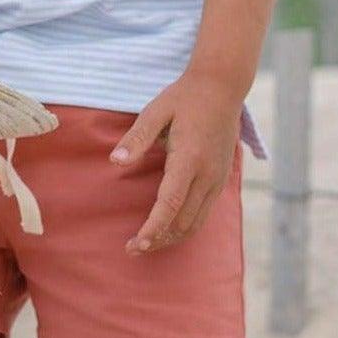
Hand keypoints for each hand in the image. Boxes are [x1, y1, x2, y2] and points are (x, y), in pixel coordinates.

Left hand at [114, 69, 245, 253]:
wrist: (222, 87)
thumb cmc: (184, 98)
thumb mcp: (155, 110)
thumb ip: (136, 138)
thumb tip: (115, 161)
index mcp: (189, 159)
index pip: (171, 203)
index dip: (154, 227)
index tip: (138, 243)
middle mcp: (207, 174)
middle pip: (184, 221)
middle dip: (159, 239)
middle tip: (132, 249)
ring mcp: (218, 179)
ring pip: (197, 222)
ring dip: (173, 237)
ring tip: (148, 244)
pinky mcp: (221, 179)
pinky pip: (204, 213)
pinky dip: (186, 227)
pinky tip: (169, 229)